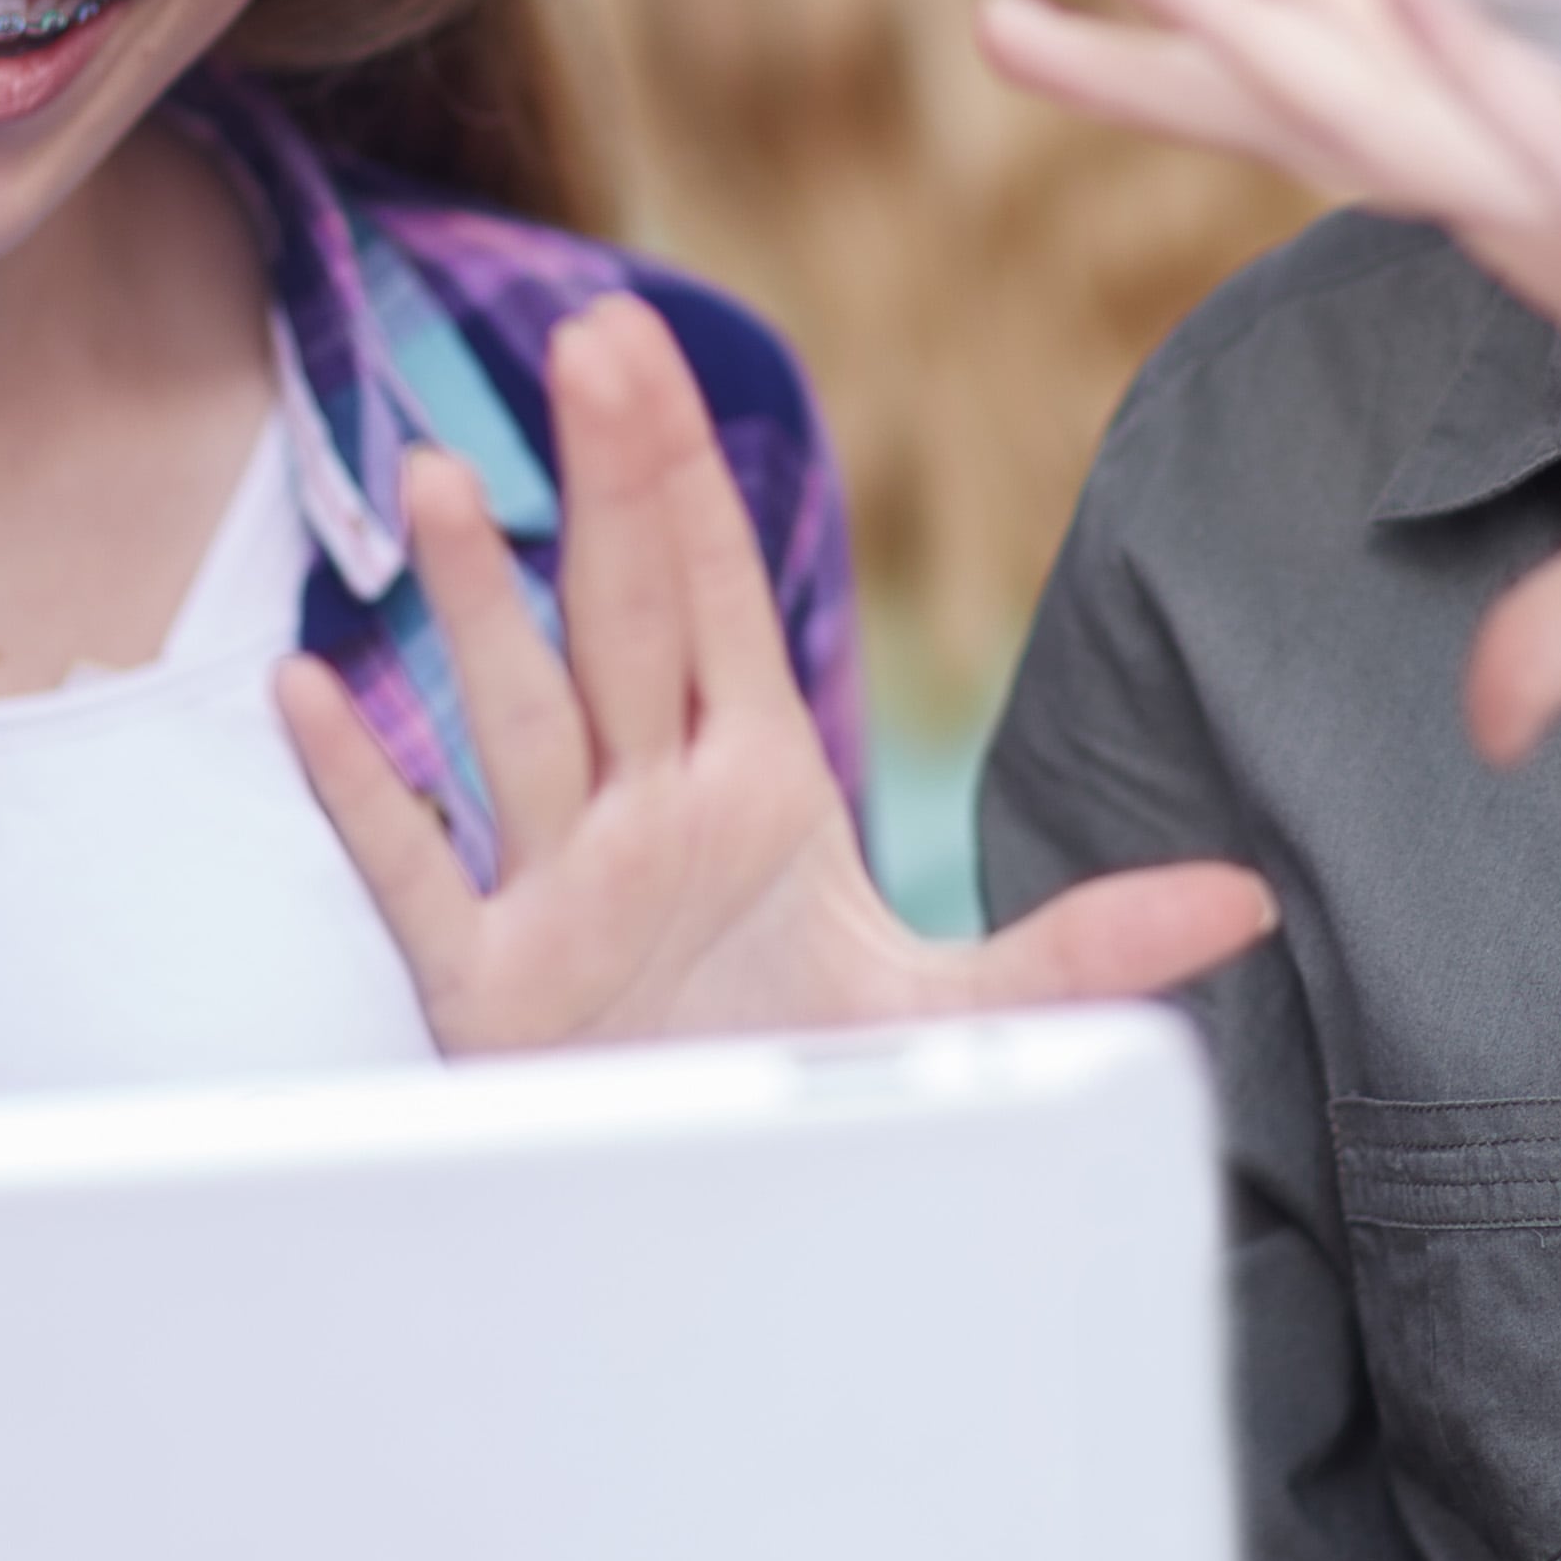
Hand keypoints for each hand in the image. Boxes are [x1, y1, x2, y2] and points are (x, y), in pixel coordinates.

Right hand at [278, 295, 1274, 1049]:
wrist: (710, 1223)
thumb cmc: (806, 1085)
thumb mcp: (959, 1017)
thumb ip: (1086, 947)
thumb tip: (1248, 899)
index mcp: (756, 788)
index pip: (721, 605)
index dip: (689, 480)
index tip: (652, 349)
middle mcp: (650, 812)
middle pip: (620, 617)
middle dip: (604, 480)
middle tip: (583, 337)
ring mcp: (560, 886)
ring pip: (511, 717)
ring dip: (472, 602)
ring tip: (438, 473)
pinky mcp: (486, 981)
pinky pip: (412, 864)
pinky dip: (361, 785)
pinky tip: (312, 691)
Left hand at [980, 0, 1560, 757]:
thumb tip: (1489, 725)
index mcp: (1532, 240)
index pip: (1324, 147)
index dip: (1197, 89)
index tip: (1069, 35)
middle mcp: (1547, 192)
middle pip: (1318, 99)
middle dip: (1168, 40)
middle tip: (1000, 1)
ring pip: (1401, 95)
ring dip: (1269, 9)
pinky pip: (1554, 143)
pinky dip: (1468, 70)